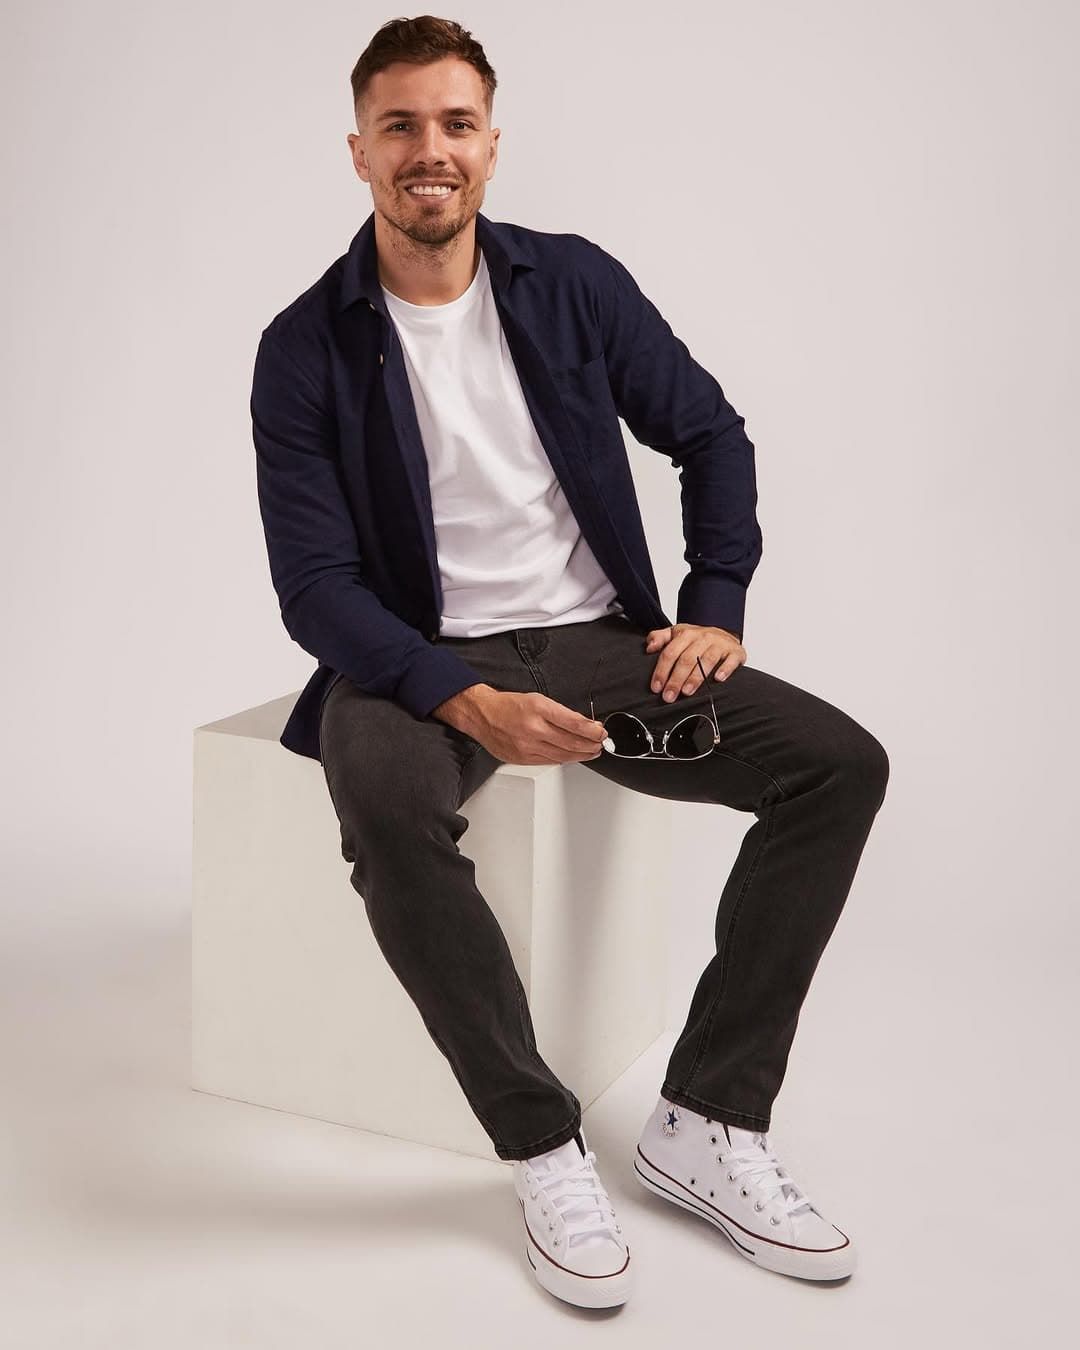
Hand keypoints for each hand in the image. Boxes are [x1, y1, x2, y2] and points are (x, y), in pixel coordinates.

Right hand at [467, 690, 607, 765]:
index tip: (601, 731)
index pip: (574, 723)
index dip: (592, 730)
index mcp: (538, 709)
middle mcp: (533, 728)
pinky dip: (564, 759)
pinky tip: (571, 757)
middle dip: (591, 744)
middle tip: (600, 743)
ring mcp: (527, 746)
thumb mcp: (537, 699)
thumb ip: (560, 713)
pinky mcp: (522, 759)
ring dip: (581, 755)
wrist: (482, 715)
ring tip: (591, 752)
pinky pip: (550, 762)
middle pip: (572, 742)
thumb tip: (583, 724)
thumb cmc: (508, 706)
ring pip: (563, 755)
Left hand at [644, 623, 745, 701]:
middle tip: (669, 696)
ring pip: (706, 660)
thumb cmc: (697, 639)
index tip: (656, 688)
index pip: (670, 653)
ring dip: (696, 677)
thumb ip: (659, 638)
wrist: (725, 632)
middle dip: (676, 680)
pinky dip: (725, 669)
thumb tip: (648, 648)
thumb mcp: (676, 634)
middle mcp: (703, 637)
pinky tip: (718, 679)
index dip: (661, 671)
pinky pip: (731, 660)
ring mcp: (720, 644)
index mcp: (685, 634)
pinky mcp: (735, 651)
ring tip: (687, 692)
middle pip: (686, 659)